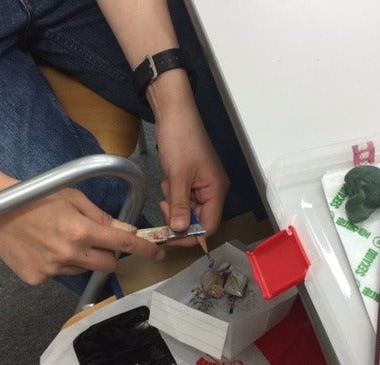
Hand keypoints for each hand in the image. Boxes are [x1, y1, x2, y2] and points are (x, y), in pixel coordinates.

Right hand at [0, 188, 164, 285]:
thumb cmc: (37, 198)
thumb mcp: (73, 198)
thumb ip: (101, 216)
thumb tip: (125, 230)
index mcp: (81, 230)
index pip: (123, 244)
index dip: (144, 249)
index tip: (158, 254)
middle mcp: (69, 253)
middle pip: (108, 265)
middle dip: (109, 255)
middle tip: (95, 242)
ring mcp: (52, 269)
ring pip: (84, 271)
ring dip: (82, 259)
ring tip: (60, 240)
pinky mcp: (38, 279)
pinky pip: (61, 275)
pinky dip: (59, 265)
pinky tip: (45, 249)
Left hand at [154, 97, 229, 245]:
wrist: (174, 113)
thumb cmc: (180, 140)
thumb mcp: (177, 176)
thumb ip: (180, 206)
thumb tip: (180, 231)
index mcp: (216, 191)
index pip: (209, 226)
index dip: (191, 236)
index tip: (171, 236)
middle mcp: (213, 190)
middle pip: (198, 220)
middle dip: (179, 217)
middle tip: (163, 209)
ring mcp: (202, 184)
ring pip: (188, 209)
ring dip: (174, 204)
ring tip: (166, 186)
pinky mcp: (191, 179)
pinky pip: (182, 197)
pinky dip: (172, 194)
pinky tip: (167, 180)